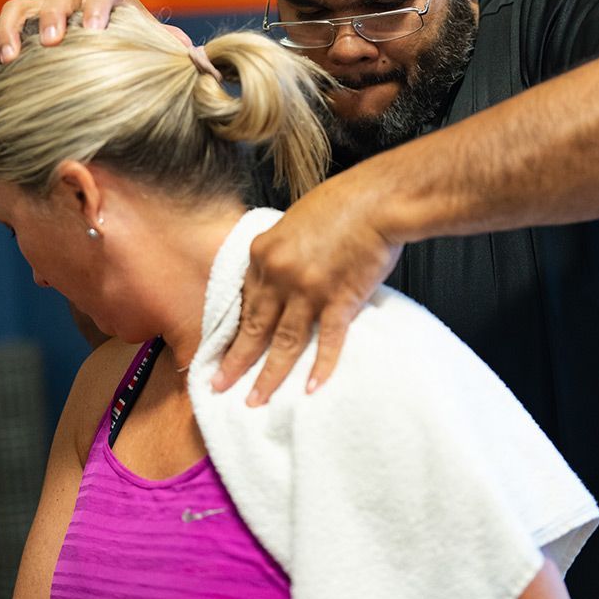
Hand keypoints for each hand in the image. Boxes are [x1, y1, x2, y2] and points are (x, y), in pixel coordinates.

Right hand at [0, 0, 153, 63]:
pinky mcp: (19, 21)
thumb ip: (166, 44)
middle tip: (51, 42)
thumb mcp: (145, 41)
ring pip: (20, 6)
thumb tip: (194, 55)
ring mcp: (41, 5)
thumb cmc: (125, 41)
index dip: (97, 6)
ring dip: (13, 29)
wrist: (98, 43)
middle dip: (52, 16)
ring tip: (10, 57)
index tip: (94, 30)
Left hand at [213, 171, 402, 403]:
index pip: (243, 301)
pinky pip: (326, 341)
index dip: (233, 330)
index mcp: (264, 252)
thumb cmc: (343, 202)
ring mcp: (309, 290)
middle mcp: (280, 274)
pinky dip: (320, 367)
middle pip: (254, 327)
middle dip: (236, 362)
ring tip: (256, 400)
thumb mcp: (295, 222)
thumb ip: (282, 252)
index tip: (223, 351)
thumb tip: (278, 280)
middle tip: (219, 387)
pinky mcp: (340, 300)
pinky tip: (310, 389)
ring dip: (269, 376)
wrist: (379, 199)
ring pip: (284, 342)